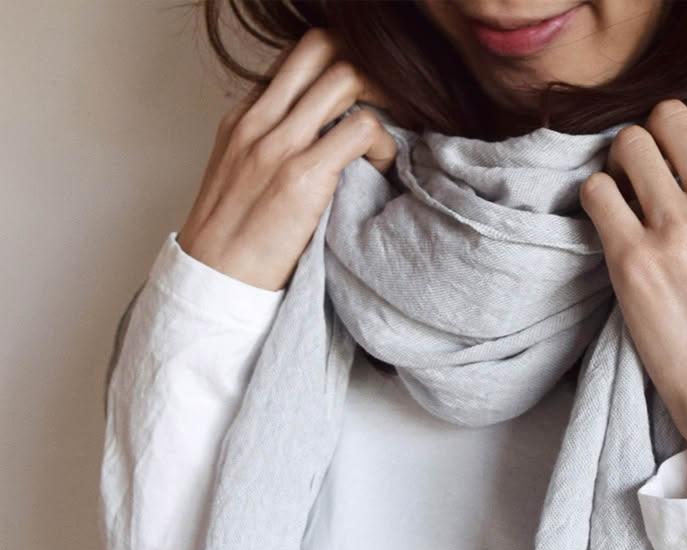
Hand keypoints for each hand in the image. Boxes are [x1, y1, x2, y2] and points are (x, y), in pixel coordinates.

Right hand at [177, 28, 398, 291]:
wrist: (215, 279)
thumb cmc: (234, 241)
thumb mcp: (240, 177)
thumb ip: (271, 148)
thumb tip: (319, 142)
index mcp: (244, 117)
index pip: (297, 61)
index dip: (337, 72)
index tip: (361, 102)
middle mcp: (260, 120)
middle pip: (321, 47)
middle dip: (364, 67)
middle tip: (386, 105)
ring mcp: (280, 144)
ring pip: (345, 77)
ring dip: (380, 100)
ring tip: (385, 139)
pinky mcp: (302, 176)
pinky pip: (361, 129)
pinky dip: (383, 143)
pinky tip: (382, 169)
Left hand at [579, 99, 686, 493]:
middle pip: (667, 118)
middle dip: (652, 142)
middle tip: (647, 178)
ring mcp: (676, 229)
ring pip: (627, 144)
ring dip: (620, 166)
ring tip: (625, 200)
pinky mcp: (632, 260)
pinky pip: (596, 191)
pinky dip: (596, 200)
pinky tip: (609, 226)